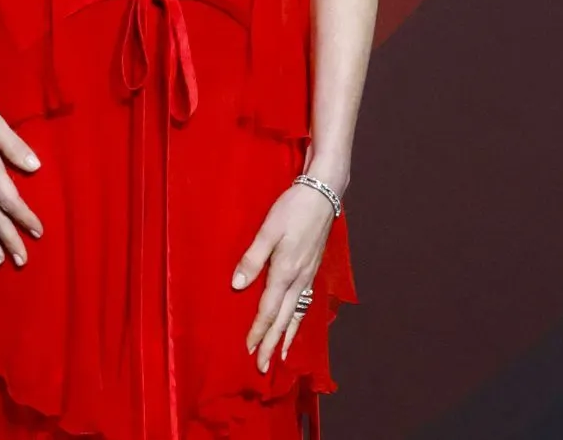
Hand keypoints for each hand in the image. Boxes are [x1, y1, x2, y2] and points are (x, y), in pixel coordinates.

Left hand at [232, 182, 334, 371]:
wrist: (323, 195)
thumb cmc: (292, 209)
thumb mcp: (268, 230)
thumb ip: (253, 258)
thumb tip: (238, 285)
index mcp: (285, 271)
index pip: (269, 309)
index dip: (259, 331)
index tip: (249, 350)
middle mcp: (299, 278)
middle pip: (283, 318)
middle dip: (272, 344)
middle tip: (263, 367)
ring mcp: (308, 275)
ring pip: (297, 314)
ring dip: (287, 337)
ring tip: (281, 357)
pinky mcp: (313, 269)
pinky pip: (305, 303)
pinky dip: (299, 320)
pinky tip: (295, 325)